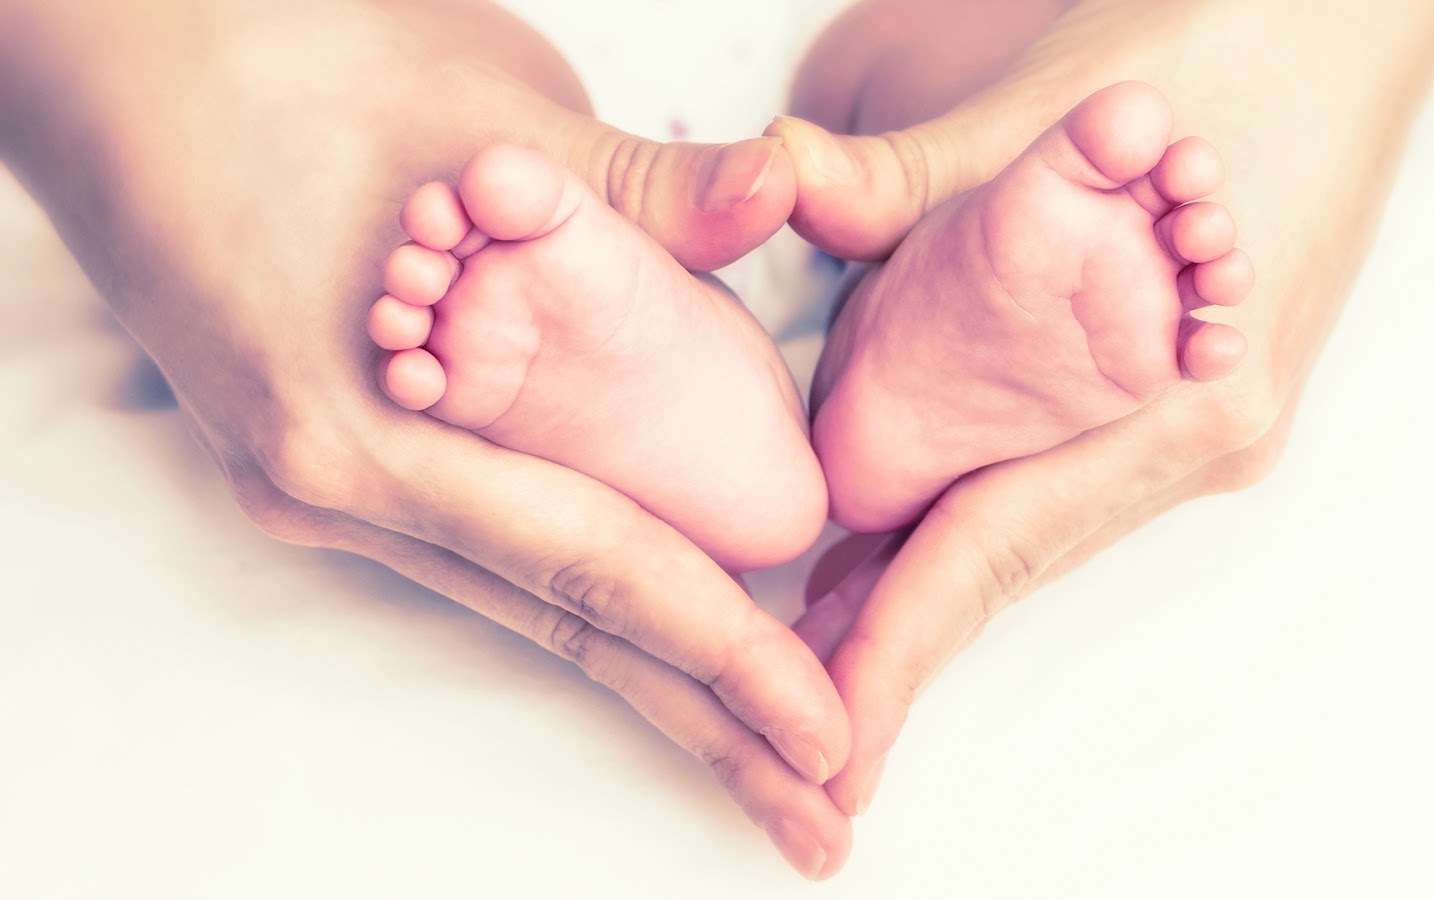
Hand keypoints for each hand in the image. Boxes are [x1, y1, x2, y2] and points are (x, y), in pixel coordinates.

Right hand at [1, 0, 846, 876]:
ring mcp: (321, 480)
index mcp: (365, 427)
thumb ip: (644, 190)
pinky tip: (656, 632)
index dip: (719, 655)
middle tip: (822, 820)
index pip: (587, 567)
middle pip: (562, 625)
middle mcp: (334, 486)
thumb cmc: (288, 56)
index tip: (822, 736)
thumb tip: (788, 192)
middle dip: (704, 724)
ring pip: (524, 596)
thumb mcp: (485, 120)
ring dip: (651, 673)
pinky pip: (479, 544)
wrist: (118, 44)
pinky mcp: (328, 451)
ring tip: (760, 752)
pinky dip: (582, 592)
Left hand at [773, 0, 1433, 816]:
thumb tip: (778, 173)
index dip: (906, 639)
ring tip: (824, 643)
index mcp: (1186, 398)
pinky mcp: (1185, 397)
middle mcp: (1198, 437)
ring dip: (931, 579)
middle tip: (793, 706)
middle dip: (901, 634)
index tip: (834, 725)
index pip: (1005, 542)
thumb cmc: (1226, 47)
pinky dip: (978, 514)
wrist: (1344, 21)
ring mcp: (1198, 424)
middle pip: (1016, 556)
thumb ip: (905, 173)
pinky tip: (907, 541)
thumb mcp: (1058, 111)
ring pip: (1036, 525)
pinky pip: (1062, 481)